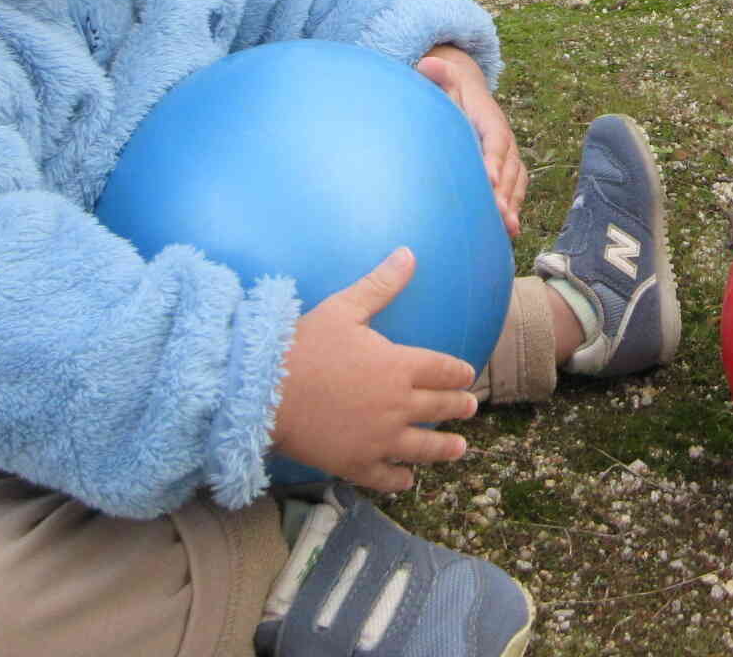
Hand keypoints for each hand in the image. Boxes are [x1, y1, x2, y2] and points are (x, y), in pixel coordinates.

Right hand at [270, 248, 479, 492]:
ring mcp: (378, 439)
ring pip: (422, 447)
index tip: (466, 375)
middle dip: (457, 407)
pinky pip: (385, 477)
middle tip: (470, 408)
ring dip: (444, 448)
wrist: (263, 392)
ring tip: (459, 449)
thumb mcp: (344, 308)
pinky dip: (399, 479)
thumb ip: (381, 284)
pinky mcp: (355, 463)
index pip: (441, 369)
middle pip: (438, 407)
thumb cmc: (304, 346)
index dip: (456, 373)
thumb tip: (409, 253)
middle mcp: (397, 405)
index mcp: (399, 366)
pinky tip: (407, 479)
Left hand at [418, 46, 524, 236]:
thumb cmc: (451, 94)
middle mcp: (505, 141)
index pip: (495, 140)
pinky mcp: (505, 172)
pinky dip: (511, 209)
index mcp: (490, 121)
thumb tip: (428, 64)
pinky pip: (514, 191)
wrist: (466, 95)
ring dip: (512, 205)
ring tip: (507, 228)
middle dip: (505, 192)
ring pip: (516, 182)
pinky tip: (506, 233)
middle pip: (510, 167)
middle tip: (497, 214)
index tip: (487, 178)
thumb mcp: (446, 81)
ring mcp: (508, 158)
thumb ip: (439, 75)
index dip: (493, 159)